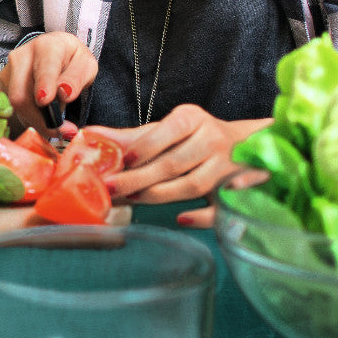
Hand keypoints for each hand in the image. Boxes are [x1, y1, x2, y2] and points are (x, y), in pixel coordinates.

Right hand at [0, 32, 96, 135]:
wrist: (53, 54)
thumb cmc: (71, 60)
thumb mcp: (85, 65)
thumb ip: (77, 78)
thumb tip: (64, 93)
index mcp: (48, 47)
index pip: (44, 67)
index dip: (44, 83)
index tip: (45, 100)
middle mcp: (23, 55)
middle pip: (23, 93)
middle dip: (39, 118)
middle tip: (60, 131)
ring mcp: (10, 69)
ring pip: (16, 104)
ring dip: (36, 121)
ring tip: (55, 127)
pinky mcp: (4, 83)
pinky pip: (14, 108)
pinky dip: (30, 118)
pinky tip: (42, 118)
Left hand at [90, 105, 265, 226]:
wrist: (249, 143)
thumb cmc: (195, 137)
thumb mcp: (167, 129)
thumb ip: (130, 137)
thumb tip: (89, 135)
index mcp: (192, 119)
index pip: (165, 132)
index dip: (142, 149)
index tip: (120, 163)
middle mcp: (213, 139)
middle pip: (174, 163)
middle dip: (140, 178)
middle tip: (113, 188)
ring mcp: (229, 166)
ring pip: (193, 185)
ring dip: (161, 195)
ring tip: (134, 200)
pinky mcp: (241, 192)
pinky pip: (222, 207)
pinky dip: (202, 216)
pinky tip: (181, 218)